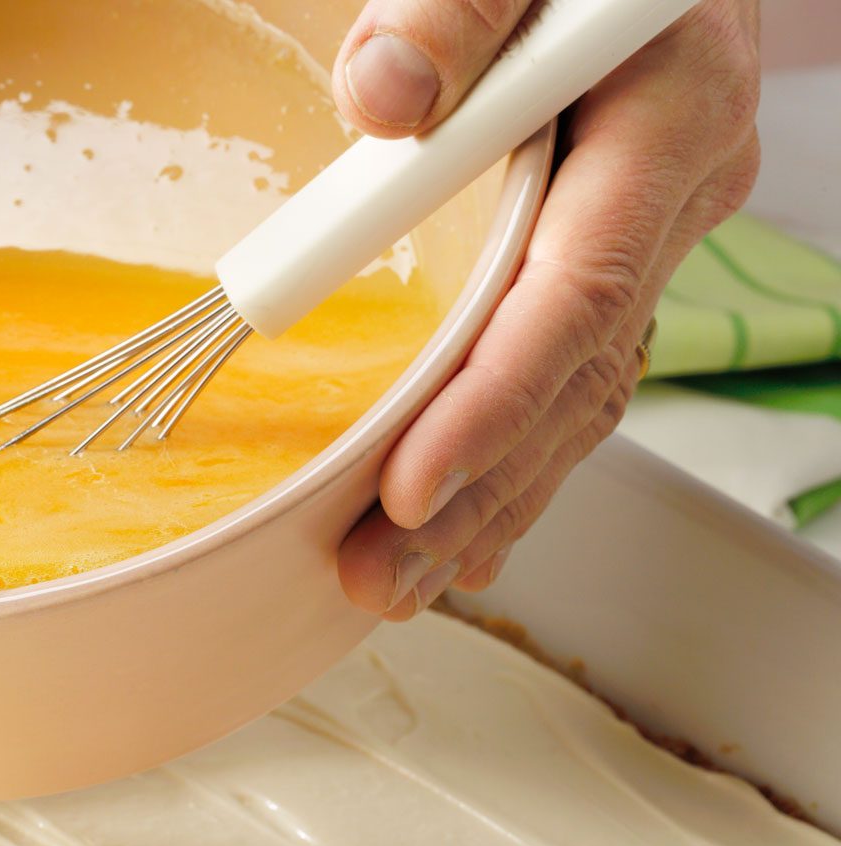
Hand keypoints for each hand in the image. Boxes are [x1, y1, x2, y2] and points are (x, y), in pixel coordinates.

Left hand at [331, 0, 760, 618]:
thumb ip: (451, 7)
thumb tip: (386, 98)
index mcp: (666, 116)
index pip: (576, 293)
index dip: (492, 401)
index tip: (409, 484)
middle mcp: (672, 194)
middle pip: (574, 376)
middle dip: (474, 490)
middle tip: (377, 573)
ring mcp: (648, 237)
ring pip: (577, 400)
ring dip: (487, 504)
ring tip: (392, 583)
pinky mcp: (610, 260)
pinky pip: (570, 384)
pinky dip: (510, 466)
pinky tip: (457, 538)